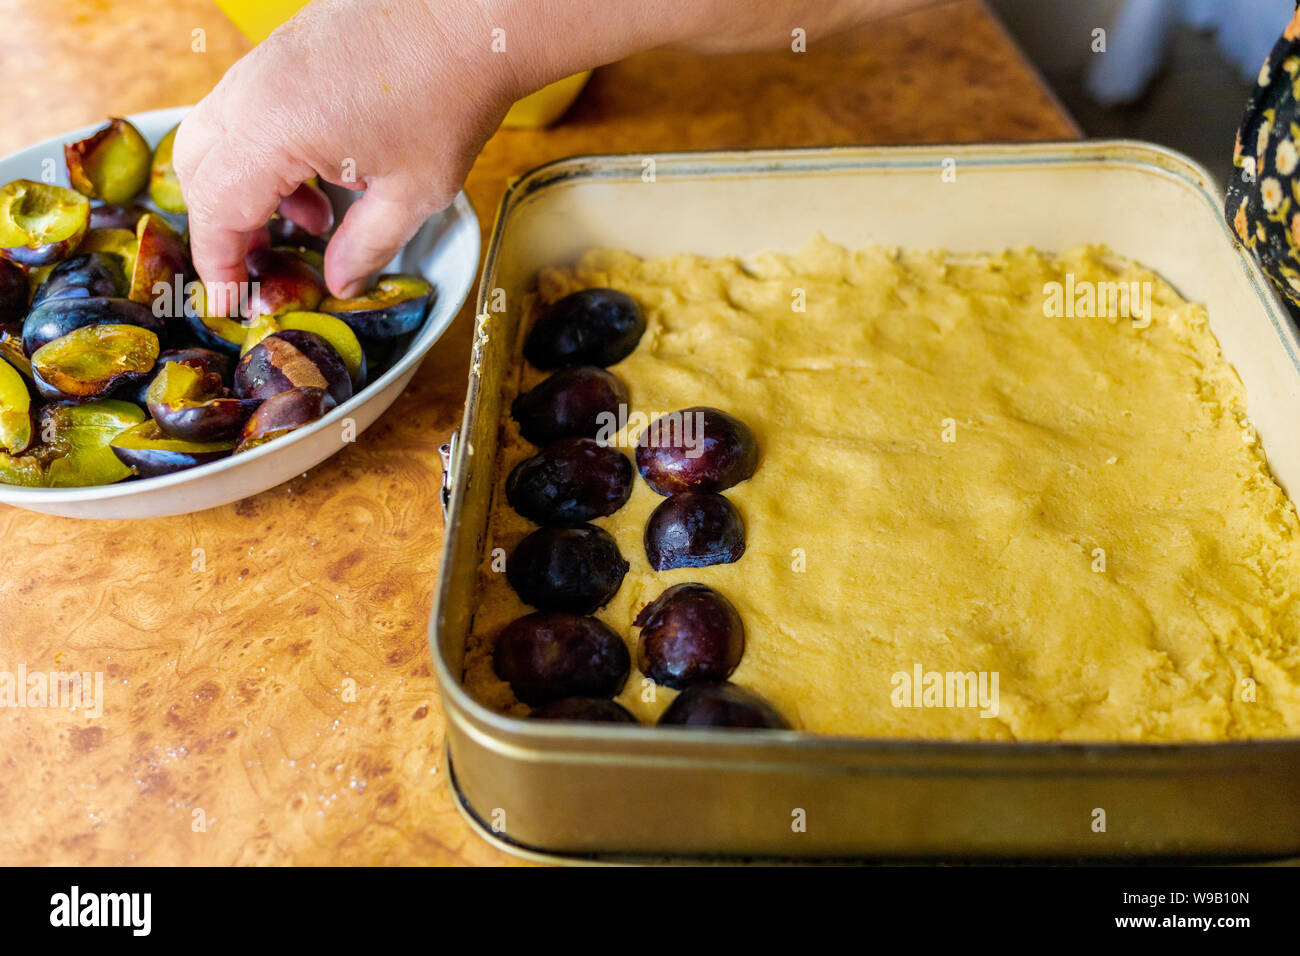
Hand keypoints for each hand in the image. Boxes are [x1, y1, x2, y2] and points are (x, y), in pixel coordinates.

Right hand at [173, 0, 520, 308]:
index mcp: (273, 130)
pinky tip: (326, 171)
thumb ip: (366, 246)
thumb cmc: (449, 97)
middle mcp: (252, 90)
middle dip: (225, 225)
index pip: (217, 209)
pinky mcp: (284, 47)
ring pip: (217, 134)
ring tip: (315, 218)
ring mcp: (264, 62)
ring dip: (249, 187)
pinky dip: (265, 150)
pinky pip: (246, 107)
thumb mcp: (412, 194)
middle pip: (199, 170)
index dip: (220, 263)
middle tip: (266, 264)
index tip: (230, 301)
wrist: (472, 15)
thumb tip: (339, 282)